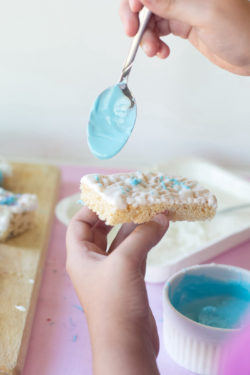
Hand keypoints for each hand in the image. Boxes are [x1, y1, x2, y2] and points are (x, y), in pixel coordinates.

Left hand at [66, 207, 168, 374]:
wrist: (127, 344)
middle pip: (101, 230)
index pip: (79, 224)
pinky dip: (145, 241)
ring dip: (135, 227)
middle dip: (117, 215)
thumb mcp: (125, 262)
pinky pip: (135, 253)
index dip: (91, 208)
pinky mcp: (127, 280)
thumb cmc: (115, 303)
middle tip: (133, 200)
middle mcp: (92, 262)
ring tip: (152, 211)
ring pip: (121, 241)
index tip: (111, 196)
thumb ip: (143, 235)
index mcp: (80, 256)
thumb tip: (161, 216)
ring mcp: (111, 272)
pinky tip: (159, 229)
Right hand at [120, 0, 249, 74]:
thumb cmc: (243, 30)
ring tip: (153, 49)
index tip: (133, 9)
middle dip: (135, 15)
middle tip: (132, 31)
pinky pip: (160, 31)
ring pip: (151, 17)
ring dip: (146, 35)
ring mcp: (183, 8)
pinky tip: (161, 51)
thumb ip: (172, 3)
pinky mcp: (183, 24)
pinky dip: (155, 43)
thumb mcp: (205, 14)